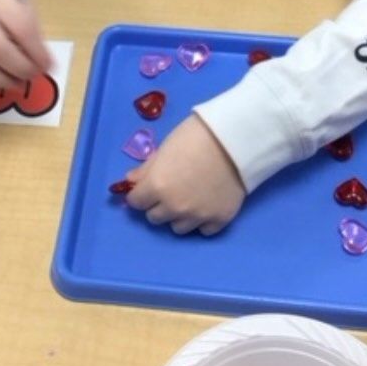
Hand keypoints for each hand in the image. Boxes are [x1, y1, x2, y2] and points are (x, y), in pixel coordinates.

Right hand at [0, 0, 52, 88]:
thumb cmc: (0, 2)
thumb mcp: (20, 4)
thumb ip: (32, 31)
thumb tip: (44, 64)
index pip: (20, 27)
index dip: (37, 51)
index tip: (48, 65)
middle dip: (20, 69)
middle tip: (32, 76)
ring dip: (2, 81)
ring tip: (18, 83)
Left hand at [125, 114, 245, 235]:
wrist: (236, 138)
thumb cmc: (196, 135)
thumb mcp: (165, 147)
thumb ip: (146, 169)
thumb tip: (130, 181)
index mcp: (157, 187)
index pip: (136, 202)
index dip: (140, 193)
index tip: (147, 187)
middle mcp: (174, 207)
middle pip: (155, 217)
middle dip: (158, 204)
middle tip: (170, 189)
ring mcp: (198, 216)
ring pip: (178, 228)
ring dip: (179, 215)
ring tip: (190, 197)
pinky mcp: (219, 220)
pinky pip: (203, 230)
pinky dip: (202, 220)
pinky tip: (207, 203)